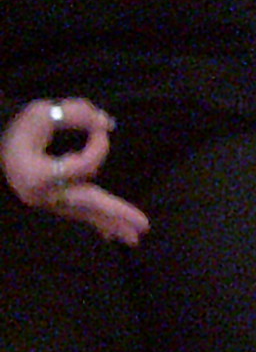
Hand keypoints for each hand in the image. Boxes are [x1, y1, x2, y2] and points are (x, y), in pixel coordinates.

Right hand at [1, 96, 149, 243]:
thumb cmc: (15, 129)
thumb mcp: (42, 112)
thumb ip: (77, 113)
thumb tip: (108, 123)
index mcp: (38, 174)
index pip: (83, 165)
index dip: (99, 146)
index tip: (100, 129)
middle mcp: (43, 194)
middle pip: (87, 203)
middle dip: (117, 213)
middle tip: (144, 225)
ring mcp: (47, 201)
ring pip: (84, 214)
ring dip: (111, 224)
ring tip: (135, 239)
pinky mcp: (52, 202)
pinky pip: (79, 214)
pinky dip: (97, 222)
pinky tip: (112, 235)